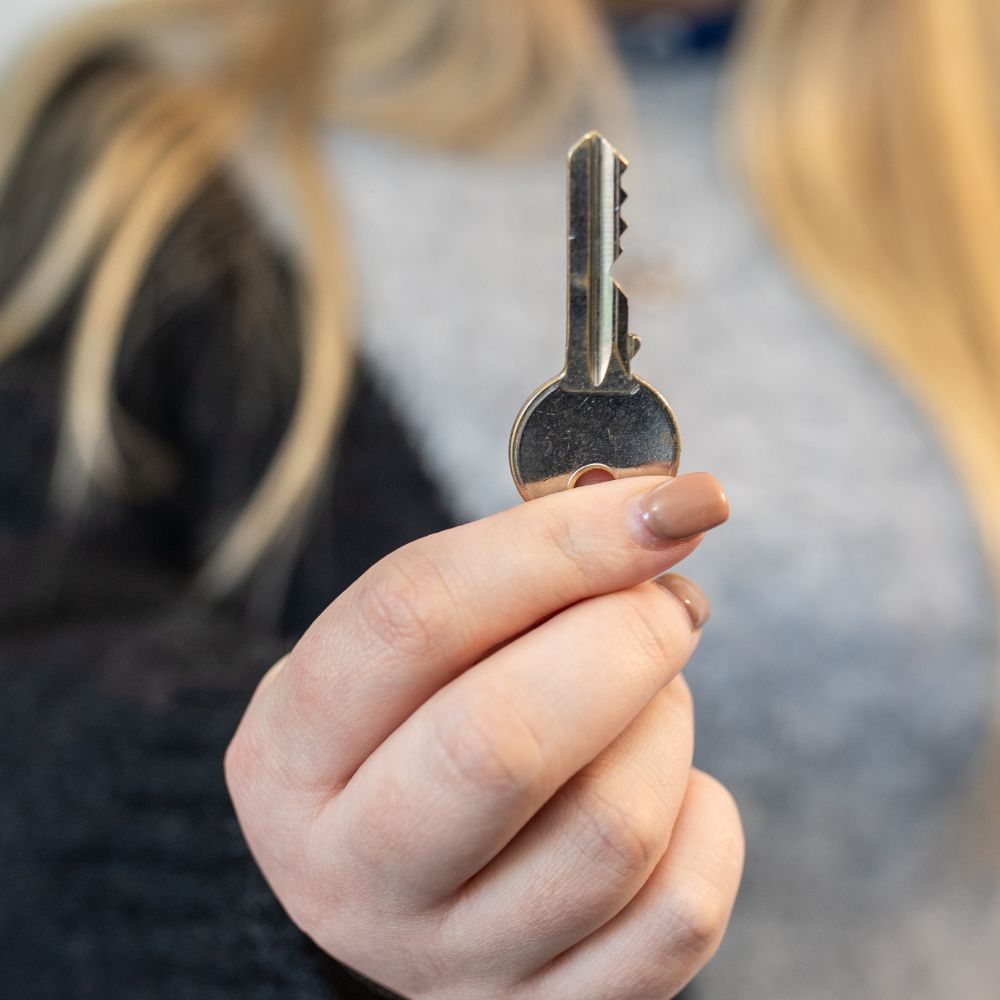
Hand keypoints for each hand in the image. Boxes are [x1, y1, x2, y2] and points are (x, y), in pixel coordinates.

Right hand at [225, 473, 743, 998]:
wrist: (403, 868)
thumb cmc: (420, 719)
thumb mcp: (414, 647)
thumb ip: (512, 575)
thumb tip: (655, 511)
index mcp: (291, 751)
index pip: (415, 617)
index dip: (556, 544)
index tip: (663, 501)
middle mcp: (352, 874)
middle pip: (502, 741)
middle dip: (624, 638)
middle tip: (669, 598)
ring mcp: (449, 962)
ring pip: (612, 827)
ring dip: (667, 723)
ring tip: (647, 695)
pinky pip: (681, 914)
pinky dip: (705, 820)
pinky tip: (668, 788)